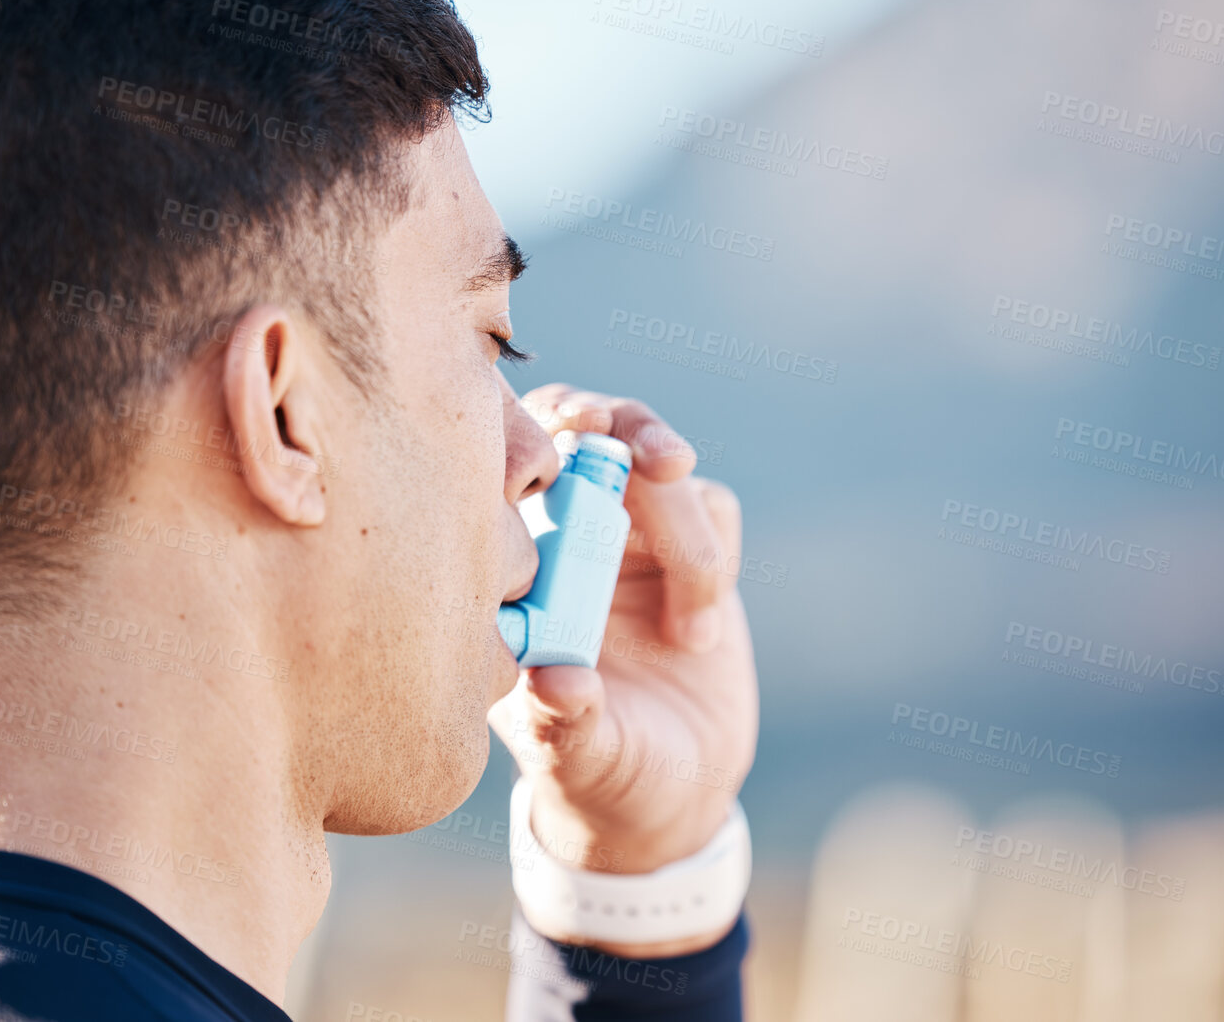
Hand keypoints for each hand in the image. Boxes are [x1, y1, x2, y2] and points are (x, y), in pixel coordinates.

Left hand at [488, 384, 759, 957]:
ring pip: (660, 469)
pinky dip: (713, 556)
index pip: (509, 463)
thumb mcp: (578, 760)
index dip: (533, 429)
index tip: (570, 432)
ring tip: (696, 624)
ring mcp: (633, 538)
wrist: (671, 794)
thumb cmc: (598, 775)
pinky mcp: (694, 549)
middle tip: (661, 460)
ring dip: (685, 529)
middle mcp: (566, 537)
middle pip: (588, 430)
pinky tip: (698, 632)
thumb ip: (565, 723)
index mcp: (514, 566)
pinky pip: (712, 507)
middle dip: (625, 428)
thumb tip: (556, 682)